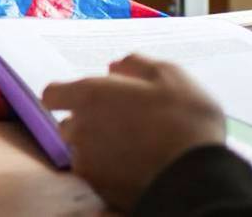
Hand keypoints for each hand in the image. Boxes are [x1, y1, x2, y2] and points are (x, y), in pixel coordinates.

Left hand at [42, 55, 225, 211]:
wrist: (198, 177)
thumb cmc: (186, 119)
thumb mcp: (170, 76)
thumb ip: (134, 65)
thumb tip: (113, 67)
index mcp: (89, 95)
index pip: (53, 94)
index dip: (67, 97)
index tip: (88, 102)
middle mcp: (78, 127)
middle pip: (69, 123)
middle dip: (87, 123)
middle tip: (123, 126)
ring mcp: (86, 159)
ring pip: (81, 150)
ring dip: (96, 148)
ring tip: (131, 149)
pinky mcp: (97, 186)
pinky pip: (94, 174)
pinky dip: (107, 171)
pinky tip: (133, 169)